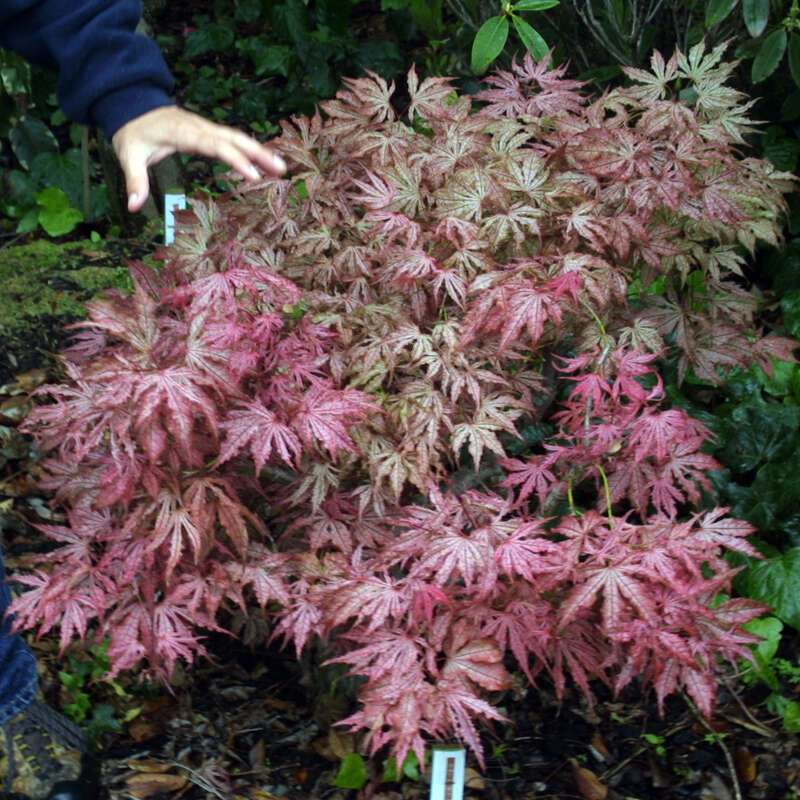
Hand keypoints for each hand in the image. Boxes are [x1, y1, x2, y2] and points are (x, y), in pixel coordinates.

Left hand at [111, 105, 285, 211]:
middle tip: (281, 169)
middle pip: (234, 139)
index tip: (254, 176)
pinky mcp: (208, 132)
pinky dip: (250, 149)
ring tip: (281, 168)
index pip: (215, 146)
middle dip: (259, 153)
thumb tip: (133, 206)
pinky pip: (232, 140)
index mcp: (184, 132)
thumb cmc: (133, 132)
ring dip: (260, 151)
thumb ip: (134, 180)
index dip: (236, 160)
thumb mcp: (128, 154)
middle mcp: (200, 127)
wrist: (132, 106)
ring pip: (237, 138)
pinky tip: (264, 160)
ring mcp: (206, 128)